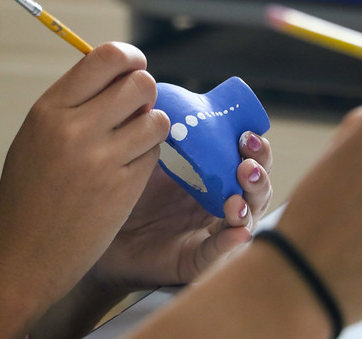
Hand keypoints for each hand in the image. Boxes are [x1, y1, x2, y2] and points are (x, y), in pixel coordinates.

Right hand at [0, 43, 169, 319]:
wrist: (20, 256)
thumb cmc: (27, 194)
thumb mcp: (36, 136)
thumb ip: (75, 103)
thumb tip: (122, 73)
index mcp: (49, 109)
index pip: (107, 57)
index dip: (131, 58)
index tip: (134, 68)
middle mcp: (76, 128)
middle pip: (142, 83)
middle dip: (145, 92)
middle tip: (134, 109)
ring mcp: (102, 160)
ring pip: (158, 119)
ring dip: (151, 126)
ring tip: (131, 141)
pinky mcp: (124, 188)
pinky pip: (154, 153)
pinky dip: (147, 155)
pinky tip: (126, 168)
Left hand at [88, 130, 272, 293]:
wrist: (102, 235)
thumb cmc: (130, 197)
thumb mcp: (149, 163)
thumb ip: (165, 137)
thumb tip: (165, 101)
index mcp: (215, 179)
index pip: (248, 159)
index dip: (255, 148)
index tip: (246, 134)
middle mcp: (220, 205)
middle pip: (258, 188)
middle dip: (259, 173)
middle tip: (246, 161)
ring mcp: (212, 233)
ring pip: (247, 220)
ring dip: (249, 205)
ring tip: (238, 197)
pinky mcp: (198, 260)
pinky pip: (219, 254)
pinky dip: (230, 243)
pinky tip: (235, 233)